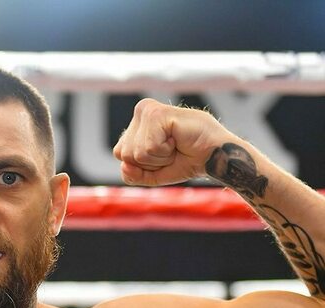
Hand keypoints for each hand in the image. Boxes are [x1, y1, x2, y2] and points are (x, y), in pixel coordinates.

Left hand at [113, 99, 233, 186]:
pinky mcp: (156, 113)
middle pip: (124, 154)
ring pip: (134, 152)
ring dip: (157, 158)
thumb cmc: (185, 161)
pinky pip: (147, 148)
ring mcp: (147, 111)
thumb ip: (132, 174)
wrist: (212, 157)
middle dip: (148, 162)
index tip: (162, 155)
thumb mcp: (151, 174)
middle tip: (170, 151)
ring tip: (174, 145)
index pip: (119, 154)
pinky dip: (163, 152)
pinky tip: (176, 140)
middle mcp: (140, 112)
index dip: (141, 165)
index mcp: (136, 124)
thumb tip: (124, 164)